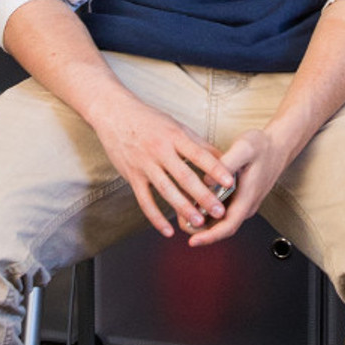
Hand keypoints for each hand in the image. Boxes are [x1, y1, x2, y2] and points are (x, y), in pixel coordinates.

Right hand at [91, 91, 239, 239]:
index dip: (215, 169)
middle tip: (220, 211)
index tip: (230, 182)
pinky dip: (156, 217)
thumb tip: (224, 158)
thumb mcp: (176, 126)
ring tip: (199, 222)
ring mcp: (145, 165)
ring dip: (183, 208)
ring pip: (166, 191)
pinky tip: (167, 230)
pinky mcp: (132, 176)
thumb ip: (199, 144)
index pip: (199, 155)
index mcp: (175, 137)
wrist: (114, 114)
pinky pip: (144, 201)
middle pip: (184, 177)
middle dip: (203, 196)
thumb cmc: (149, 120)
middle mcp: (160, 151)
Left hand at [182, 121, 293, 248]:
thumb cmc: (262, 146)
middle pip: (222, 228)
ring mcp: (244, 204)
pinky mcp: (241, 199)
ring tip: (182, 211)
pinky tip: (195, 202)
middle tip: (179, 221)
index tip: (193, 241)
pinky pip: (223, 212)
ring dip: (202, 222)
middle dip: (200, 231)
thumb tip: (206, 181)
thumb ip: (225, 164)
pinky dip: (208, 212)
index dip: (209, 236)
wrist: (279, 146)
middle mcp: (246, 205)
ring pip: (221, 222)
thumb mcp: (244, 148)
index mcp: (248, 197)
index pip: (228, 226)